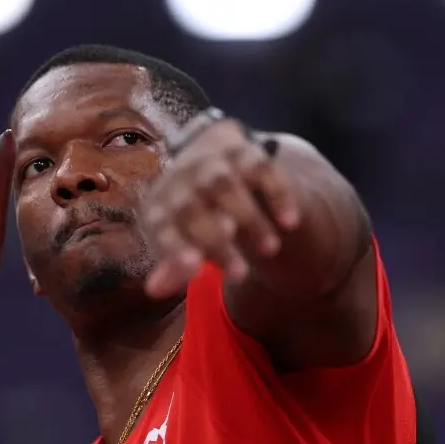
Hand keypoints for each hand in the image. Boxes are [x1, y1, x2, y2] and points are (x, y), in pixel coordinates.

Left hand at [141, 118, 300, 298]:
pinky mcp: (245, 153)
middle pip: (190, 208)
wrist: (208, 157)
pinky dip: (276, 193)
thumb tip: (155, 290)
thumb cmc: (191, 214)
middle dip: (215, 241)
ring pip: (224, 185)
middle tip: (239, 275)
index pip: (161, 227)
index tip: (194, 269)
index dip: (174, 247)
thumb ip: (173, 266)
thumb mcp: (178, 239)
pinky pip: (260, 167)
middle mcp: (182, 181)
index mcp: (160, 207)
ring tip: (270, 251)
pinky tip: (289, 222)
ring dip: (248, 218)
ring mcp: (213, 163)